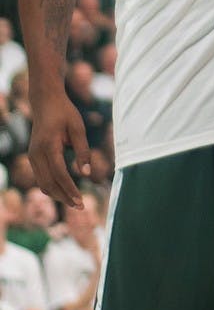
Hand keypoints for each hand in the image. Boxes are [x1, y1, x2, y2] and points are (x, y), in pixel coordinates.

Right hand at [28, 93, 89, 209]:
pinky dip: (53, 187)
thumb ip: (83, 151)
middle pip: (48, 183)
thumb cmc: (65, 113)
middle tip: (81, 206)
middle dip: (64, 197)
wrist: (45, 102)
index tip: (81, 201)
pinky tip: (66, 191)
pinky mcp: (34, 157)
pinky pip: (42, 177)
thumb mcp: (78, 128)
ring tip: (75, 202)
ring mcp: (32, 156)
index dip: (70, 189)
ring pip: (42, 183)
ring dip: (58, 194)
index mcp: (48, 145)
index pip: (59, 174)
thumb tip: (86, 174)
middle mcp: (36, 153)